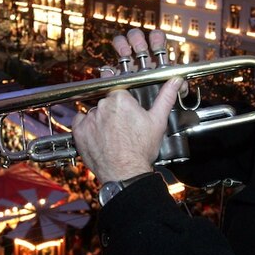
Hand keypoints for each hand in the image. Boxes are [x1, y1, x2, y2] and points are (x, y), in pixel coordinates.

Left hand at [72, 29, 182, 183]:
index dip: (126, 105)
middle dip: (114, 112)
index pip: (120, 93)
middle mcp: (102, 105)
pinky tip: (97, 136)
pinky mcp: (79, 131)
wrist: (125, 174)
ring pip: (94, 112)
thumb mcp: (158, 121)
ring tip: (111, 136)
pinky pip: (79, 121)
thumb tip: (176, 81)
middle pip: (107, 103)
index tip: (128, 115)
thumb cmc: (141, 150)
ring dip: (100, 120)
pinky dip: (86, 126)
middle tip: (123, 128)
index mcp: (120, 99)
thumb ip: (165, 97)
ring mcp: (89, 118)